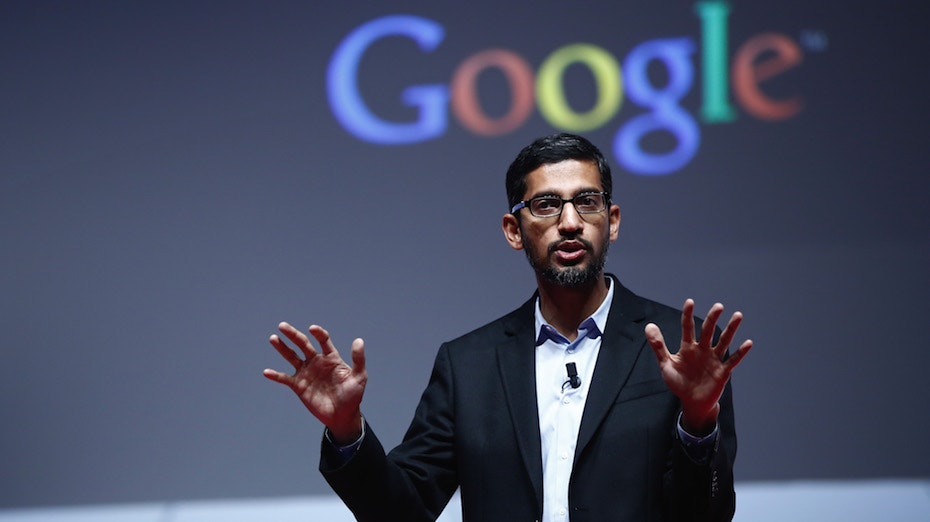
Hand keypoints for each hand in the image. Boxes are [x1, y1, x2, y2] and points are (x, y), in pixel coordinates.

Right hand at [263, 322, 366, 442]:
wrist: (342, 416)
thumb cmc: (353, 396)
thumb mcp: (359, 376)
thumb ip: (358, 359)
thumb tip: (359, 340)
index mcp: (331, 357)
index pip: (323, 340)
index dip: (318, 333)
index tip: (312, 329)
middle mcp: (316, 362)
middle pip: (303, 344)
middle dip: (293, 335)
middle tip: (282, 326)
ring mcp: (306, 373)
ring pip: (292, 356)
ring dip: (282, 348)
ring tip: (273, 338)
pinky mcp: (298, 386)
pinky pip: (285, 379)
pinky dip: (276, 375)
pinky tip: (267, 372)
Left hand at [644, 299, 751, 434]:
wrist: (691, 402)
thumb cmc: (678, 382)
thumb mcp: (666, 364)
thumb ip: (658, 346)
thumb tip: (648, 325)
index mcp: (688, 347)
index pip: (688, 327)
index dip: (688, 315)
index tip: (690, 302)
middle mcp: (702, 350)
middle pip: (708, 331)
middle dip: (713, 318)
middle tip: (718, 306)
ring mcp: (713, 359)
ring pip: (723, 341)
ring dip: (731, 329)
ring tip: (738, 315)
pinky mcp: (722, 372)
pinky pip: (732, 360)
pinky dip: (740, 352)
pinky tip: (748, 342)